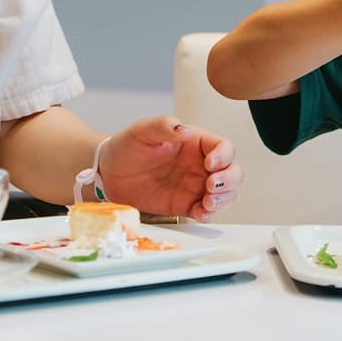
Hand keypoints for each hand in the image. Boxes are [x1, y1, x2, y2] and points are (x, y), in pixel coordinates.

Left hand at [96, 117, 242, 221]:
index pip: (223, 147)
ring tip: (208, 202)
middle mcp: (200, 165)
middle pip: (233, 172)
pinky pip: (206, 212)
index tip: (209, 164)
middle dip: (230, 180)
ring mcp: (195, 186)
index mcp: (195, 143)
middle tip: (212, 186)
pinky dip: (209, 214)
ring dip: (224, 199)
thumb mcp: (142, 131)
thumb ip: (163, 126)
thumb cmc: (127, 146)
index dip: (224, 155)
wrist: (108, 173)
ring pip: (226, 193)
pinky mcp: (185, 205)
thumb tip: (184, 130)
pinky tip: (200, 213)